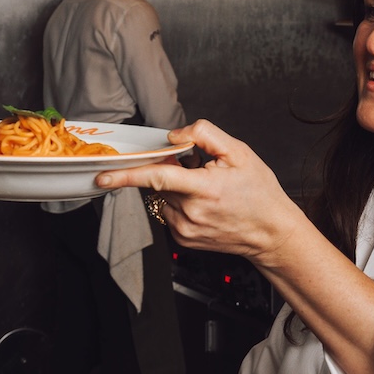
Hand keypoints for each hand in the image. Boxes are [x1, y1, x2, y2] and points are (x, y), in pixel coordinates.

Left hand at [96, 119, 303, 260]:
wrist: (272, 232)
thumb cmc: (260, 192)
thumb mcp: (240, 153)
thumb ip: (205, 135)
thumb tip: (174, 135)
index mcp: (205, 189)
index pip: (157, 178)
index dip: (126, 175)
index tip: (102, 176)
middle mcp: (192, 212)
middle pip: (160, 183)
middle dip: (171, 171)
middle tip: (199, 170)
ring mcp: (186, 229)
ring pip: (163, 198)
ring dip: (176, 189)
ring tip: (207, 191)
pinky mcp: (184, 239)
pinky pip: (170, 213)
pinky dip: (180, 204)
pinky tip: (205, 205)